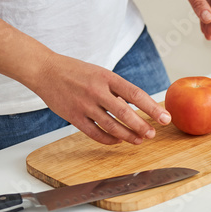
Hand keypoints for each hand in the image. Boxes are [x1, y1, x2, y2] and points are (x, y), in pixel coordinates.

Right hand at [27, 53, 169, 145]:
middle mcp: (97, 91)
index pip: (135, 94)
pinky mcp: (73, 117)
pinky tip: (118, 141)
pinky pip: (95, 133)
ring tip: (139, 140)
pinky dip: (109, 139)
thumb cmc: (76, 72)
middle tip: (153, 134)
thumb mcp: (99, 73)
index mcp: (107, 77)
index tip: (165, 118)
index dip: (152, 108)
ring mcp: (84, 105)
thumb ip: (116, 89)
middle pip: (125, 113)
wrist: (45, 71)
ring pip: (111, 126)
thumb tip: (136, 108)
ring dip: (128, 136)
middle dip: (142, 126)